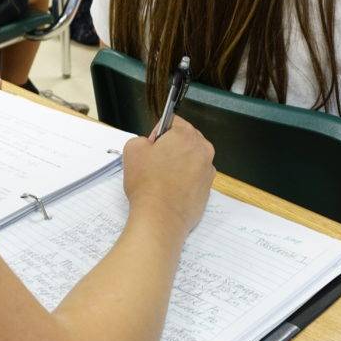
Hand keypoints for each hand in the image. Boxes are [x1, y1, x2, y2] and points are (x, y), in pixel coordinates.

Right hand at [121, 117, 214, 240]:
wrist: (160, 218)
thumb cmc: (147, 184)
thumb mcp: (132, 150)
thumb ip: (141, 139)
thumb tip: (149, 145)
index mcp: (186, 135)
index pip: (173, 122)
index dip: (158, 133)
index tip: (151, 146)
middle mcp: (203, 150)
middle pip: (186, 140)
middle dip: (171, 148)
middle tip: (155, 163)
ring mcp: (208, 170)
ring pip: (191, 159)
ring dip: (179, 164)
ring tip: (162, 179)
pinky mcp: (208, 189)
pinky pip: (195, 177)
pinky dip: (185, 180)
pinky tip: (171, 190)